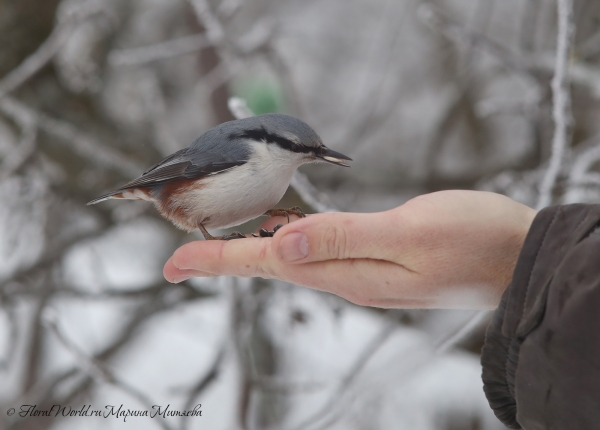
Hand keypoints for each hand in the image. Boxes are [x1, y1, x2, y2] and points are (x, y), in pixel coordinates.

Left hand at [163, 190, 536, 308]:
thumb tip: (283, 242)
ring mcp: (362, 272)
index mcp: (348, 273)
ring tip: (218, 245)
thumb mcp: (409, 235)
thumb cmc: (471, 242)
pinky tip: (281, 230)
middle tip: (180, 257)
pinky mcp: (376, 259)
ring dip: (253, 251)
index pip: (269, 265)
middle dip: (225, 257)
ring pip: (294, 259)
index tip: (173, 263)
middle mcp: (347, 278)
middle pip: (273, 265)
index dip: (220, 260)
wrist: (516, 257)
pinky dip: (290, 240)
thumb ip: (345, 237)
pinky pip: (319, 251)